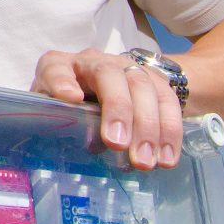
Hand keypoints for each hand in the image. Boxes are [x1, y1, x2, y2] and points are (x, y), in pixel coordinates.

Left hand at [32, 48, 182, 169]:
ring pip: (143, 86)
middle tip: (118, 144)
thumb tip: (66, 151)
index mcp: (62, 67)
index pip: (55, 68)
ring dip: (148, 126)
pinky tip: (167, 158)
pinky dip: (169, 131)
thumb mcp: (54, 115)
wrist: (102, 91)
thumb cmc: (69, 109)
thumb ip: (56, 126)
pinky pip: (167, 101)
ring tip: (145, 161)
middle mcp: (95, 62)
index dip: (61, 81)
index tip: (70, 98)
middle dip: (117, 108)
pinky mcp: (154, 82)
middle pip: (109, 75)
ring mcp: (127, 68)